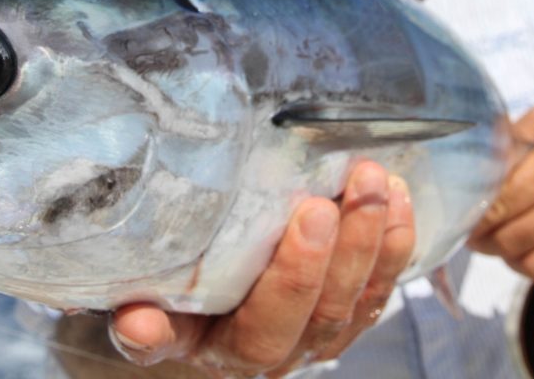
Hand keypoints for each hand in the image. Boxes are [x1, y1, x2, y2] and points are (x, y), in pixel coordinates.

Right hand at [109, 161, 415, 376]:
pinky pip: (381, 287)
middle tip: (356, 183)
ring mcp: (319, 335)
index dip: (295, 274)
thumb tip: (135, 322)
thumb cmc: (164, 298)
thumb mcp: (143, 311)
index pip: (267, 328)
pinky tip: (399, 196)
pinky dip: (394, 242)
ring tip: (379, 180)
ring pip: (360, 299)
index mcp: (228, 353)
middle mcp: (281, 353)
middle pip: (325, 310)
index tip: (310, 213)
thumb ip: (142, 326)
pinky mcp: (347, 312)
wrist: (186, 308)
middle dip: (348, 244)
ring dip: (376, 237)